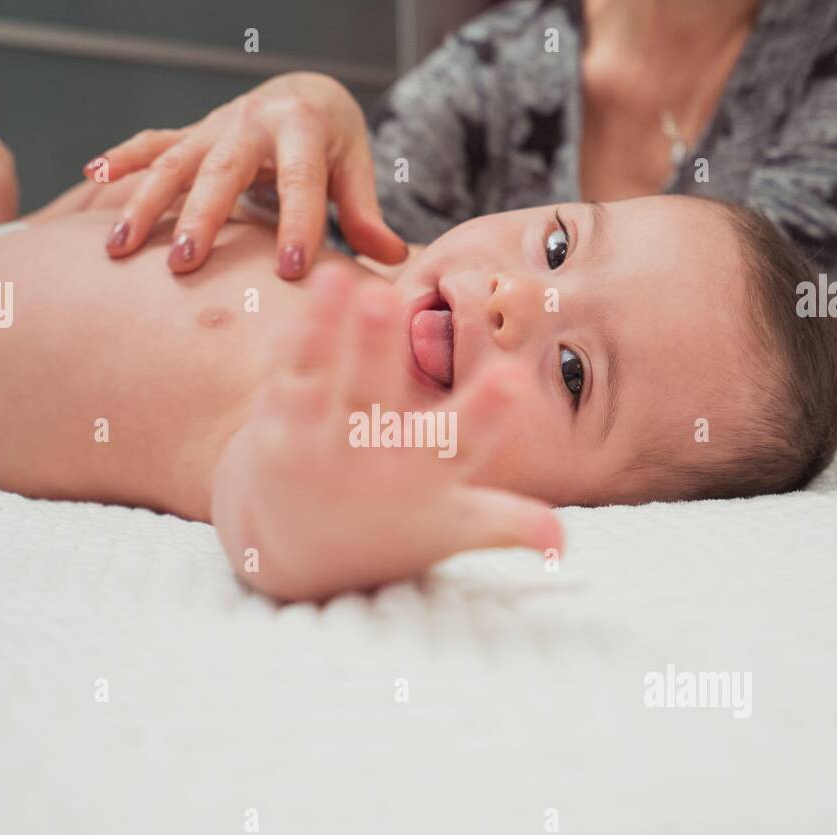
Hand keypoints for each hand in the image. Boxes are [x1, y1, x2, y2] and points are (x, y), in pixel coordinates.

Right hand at [86, 72, 407, 278]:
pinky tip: (89, 179)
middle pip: (223, 170)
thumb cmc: (333, 142)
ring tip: (119, 248)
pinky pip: (151, 145)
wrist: (305, 93)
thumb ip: (367, 213)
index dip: (298, 225)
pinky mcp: (191, 135)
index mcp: (302, 128)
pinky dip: (121, 160)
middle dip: (202, 218)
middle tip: (185, 266)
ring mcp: (214, 127)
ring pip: (174, 162)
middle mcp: (252, 121)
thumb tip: (393, 258)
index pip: (302, 181)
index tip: (290, 272)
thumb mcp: (356, 168)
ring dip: (144, 203)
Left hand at [211, 265, 562, 602]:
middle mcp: (366, 460)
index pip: (461, 443)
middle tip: (385, 299)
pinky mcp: (275, 427)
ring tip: (338, 278)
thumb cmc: (389, 531)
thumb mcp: (448, 530)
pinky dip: (293, 335)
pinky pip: (285, 372)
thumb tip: (562, 543)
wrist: (293, 554)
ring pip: (323, 378)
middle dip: (378, 349)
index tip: (512, 377)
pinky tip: (308, 292)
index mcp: (423, 480)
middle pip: (372, 397)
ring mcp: (314, 443)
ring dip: (328, 327)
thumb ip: (504, 522)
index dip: (488, 412)